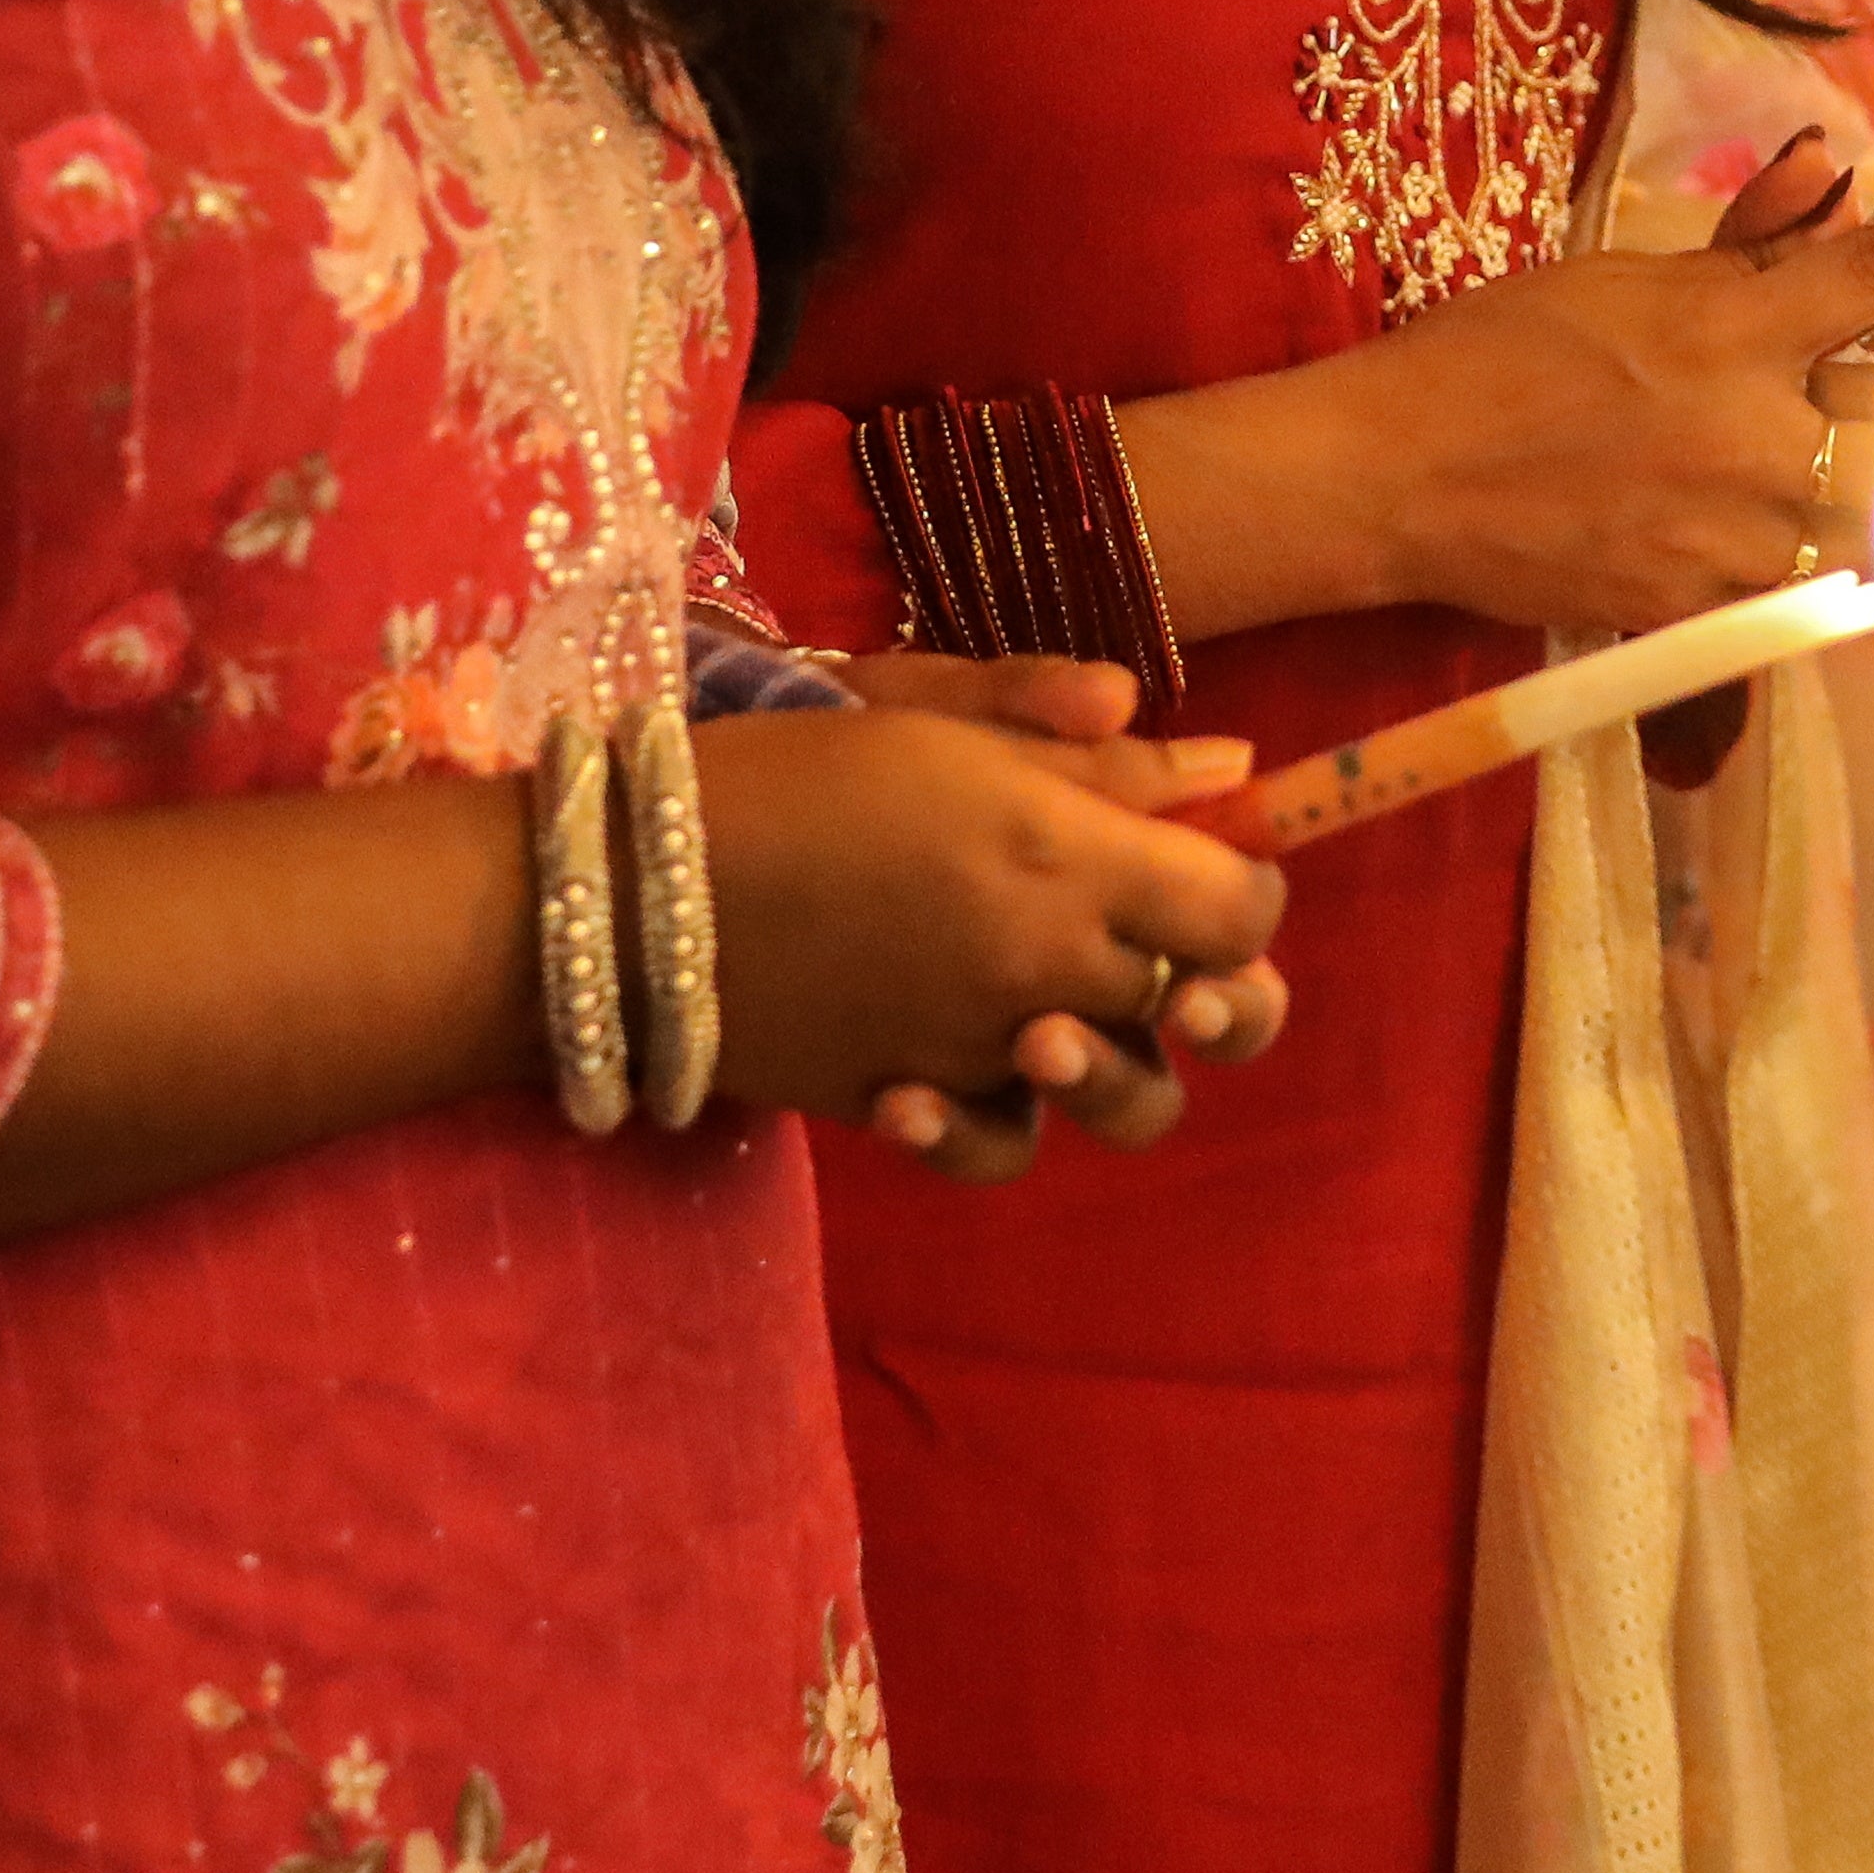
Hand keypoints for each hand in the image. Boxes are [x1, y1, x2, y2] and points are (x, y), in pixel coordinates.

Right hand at [693, 699, 1292, 1183]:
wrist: (626, 884)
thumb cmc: (791, 773)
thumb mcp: (942, 726)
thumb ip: (1090, 752)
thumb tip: (1226, 763)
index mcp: (1068, 853)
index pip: (1241, 908)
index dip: (1247, 890)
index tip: (1210, 865)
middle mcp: (1045, 963)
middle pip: (1215, 1011)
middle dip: (1217, 984)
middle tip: (1172, 954)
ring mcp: (979, 1046)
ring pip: (1129, 1102)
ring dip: (1124, 1064)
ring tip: (1069, 1016)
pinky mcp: (901, 1104)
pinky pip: (1000, 1146)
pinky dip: (995, 1121)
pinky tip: (957, 1070)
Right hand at [1308, 131, 1873, 633]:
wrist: (1394, 481)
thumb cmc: (1494, 356)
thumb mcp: (1621, 273)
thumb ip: (1745, 241)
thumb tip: (1831, 170)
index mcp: (1729, 328)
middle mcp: (1751, 433)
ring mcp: (1733, 536)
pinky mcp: (1705, 613)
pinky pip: (1820, 599)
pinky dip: (1848, 572)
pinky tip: (1841, 549)